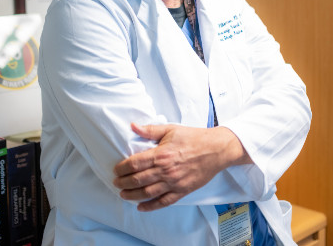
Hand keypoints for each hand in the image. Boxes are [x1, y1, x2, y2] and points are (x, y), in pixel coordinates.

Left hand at [113, 122, 249, 211]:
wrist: (216, 149)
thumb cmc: (193, 138)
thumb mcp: (170, 129)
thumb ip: (150, 130)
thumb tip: (133, 126)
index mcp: (161, 154)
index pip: (135, 163)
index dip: (122, 168)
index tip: (116, 169)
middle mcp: (165, 170)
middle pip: (138, 180)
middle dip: (123, 183)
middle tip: (116, 183)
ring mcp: (174, 182)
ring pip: (148, 193)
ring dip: (132, 195)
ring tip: (123, 194)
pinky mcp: (182, 190)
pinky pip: (164, 202)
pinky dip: (151, 206)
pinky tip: (141, 206)